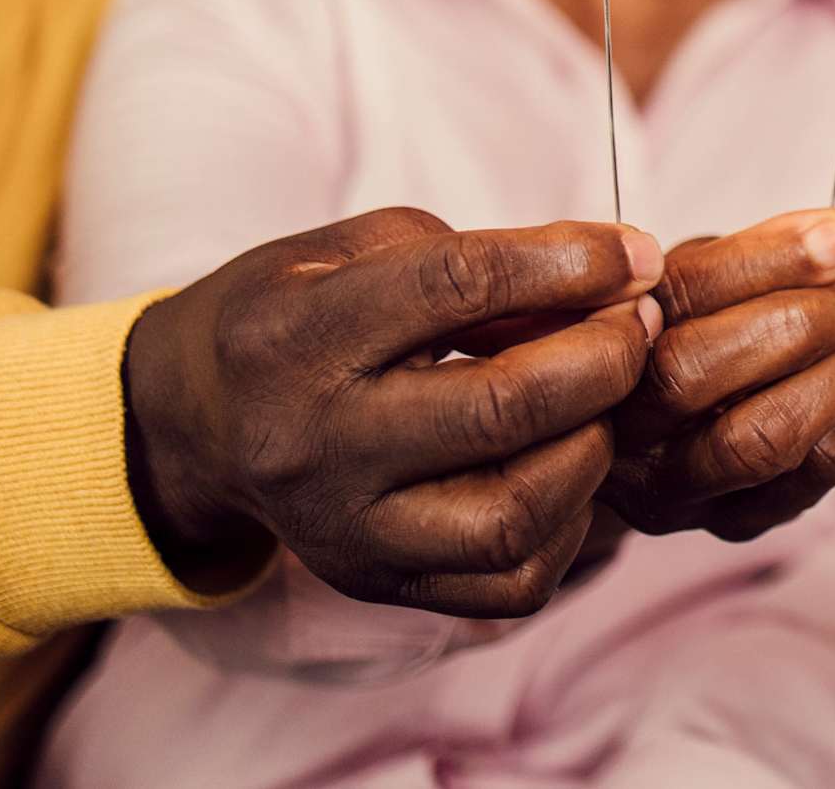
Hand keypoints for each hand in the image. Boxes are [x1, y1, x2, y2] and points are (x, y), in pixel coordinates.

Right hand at [124, 207, 664, 618]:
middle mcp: (315, 444)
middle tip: (637, 323)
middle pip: (498, 412)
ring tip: (603, 398)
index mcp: (298, 335)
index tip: (636, 253)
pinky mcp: (376, 585)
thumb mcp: (364, 249)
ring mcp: (344, 532)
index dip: (569, 264)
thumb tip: (615, 276)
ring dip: (593, 446)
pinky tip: (567, 462)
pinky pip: (511, 581)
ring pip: (511, 516)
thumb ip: (481, 258)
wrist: (197, 420)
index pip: (454, 289)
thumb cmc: (302, 313)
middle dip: (603, 360)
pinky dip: (570, 521)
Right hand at [601, 208, 834, 541]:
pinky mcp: (736, 520)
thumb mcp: (686, 277)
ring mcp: (677, 489)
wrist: (654, 427)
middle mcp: (622, 431)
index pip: (676, 298)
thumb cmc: (679, 332)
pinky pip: (818, 475)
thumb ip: (746, 254)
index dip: (769, 259)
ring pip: (764, 440)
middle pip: (700, 375)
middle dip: (802, 321)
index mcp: (602, 344)